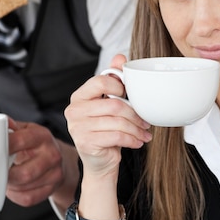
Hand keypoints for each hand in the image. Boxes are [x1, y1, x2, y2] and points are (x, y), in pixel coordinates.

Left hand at [6, 118, 78, 209]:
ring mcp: (55, 173)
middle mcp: (52, 155)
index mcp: (42, 136)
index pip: (20, 141)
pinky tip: (13, 189)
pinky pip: (29, 198)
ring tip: (4, 179)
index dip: (2, 148)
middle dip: (5, 175)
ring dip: (10, 186)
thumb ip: (9, 128)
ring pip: (25, 187)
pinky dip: (16, 196)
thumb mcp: (25, 130)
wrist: (55, 157)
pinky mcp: (52, 188)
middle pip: (24, 172)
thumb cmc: (34, 144)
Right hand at [64, 54, 151, 179]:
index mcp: (79, 96)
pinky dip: (132, 139)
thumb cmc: (106, 131)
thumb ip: (113, 81)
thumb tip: (120, 57)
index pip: (99, 81)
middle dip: (135, 114)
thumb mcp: (110, 105)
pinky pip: (116, 136)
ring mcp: (77, 127)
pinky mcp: (85, 142)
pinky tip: (138, 142)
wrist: (100, 162)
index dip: (119, 87)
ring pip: (117, 122)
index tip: (130, 97)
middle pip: (113, 105)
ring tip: (145, 133)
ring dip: (136, 129)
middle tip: (146, 122)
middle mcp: (74, 110)